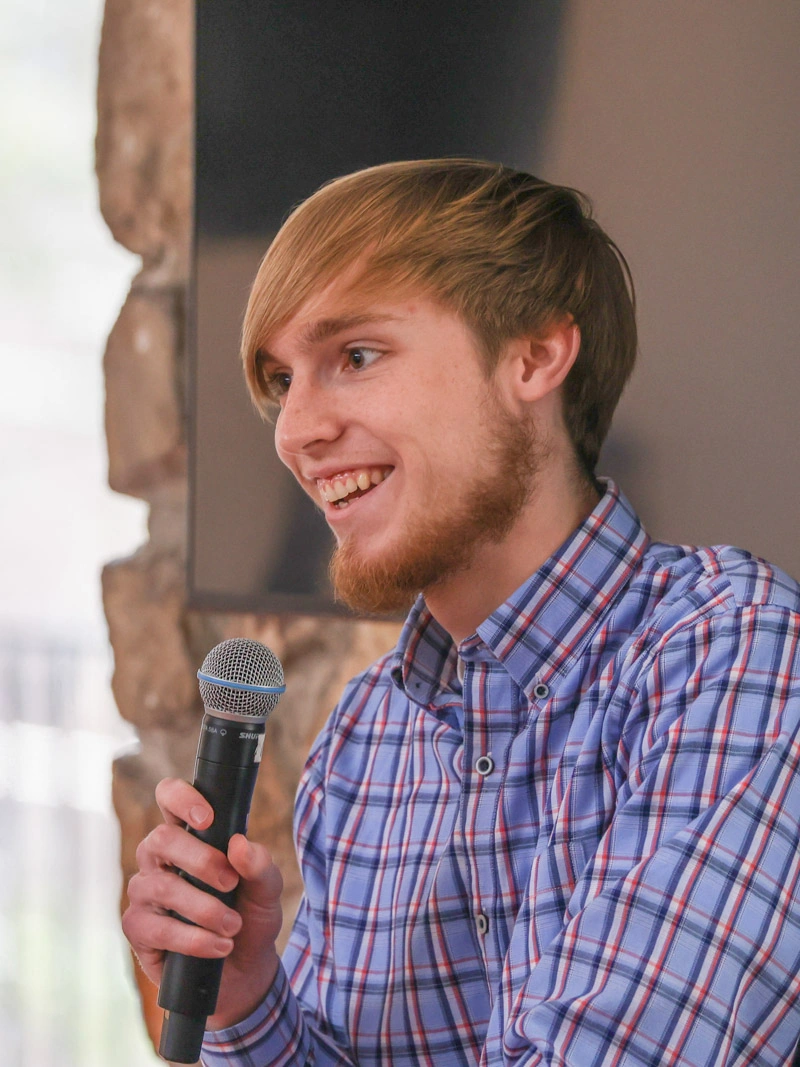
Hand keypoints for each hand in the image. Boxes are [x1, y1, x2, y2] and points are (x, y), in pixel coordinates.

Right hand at [122, 777, 283, 1028]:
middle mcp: (160, 859)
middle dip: (201, 861)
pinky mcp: (138, 929)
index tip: (207, 819)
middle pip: (162, 840)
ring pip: (161, 887)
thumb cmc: (250, 918)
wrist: (244, 974)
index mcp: (190, 836)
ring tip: (233, 925)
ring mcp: (145, 893)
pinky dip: (193, 938)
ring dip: (204, 909)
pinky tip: (218, 946)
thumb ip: (260, 866)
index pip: (169, 798)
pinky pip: (157, 928)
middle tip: (231, 884)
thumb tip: (240, 845)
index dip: (181, 799)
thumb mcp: (267, 891)